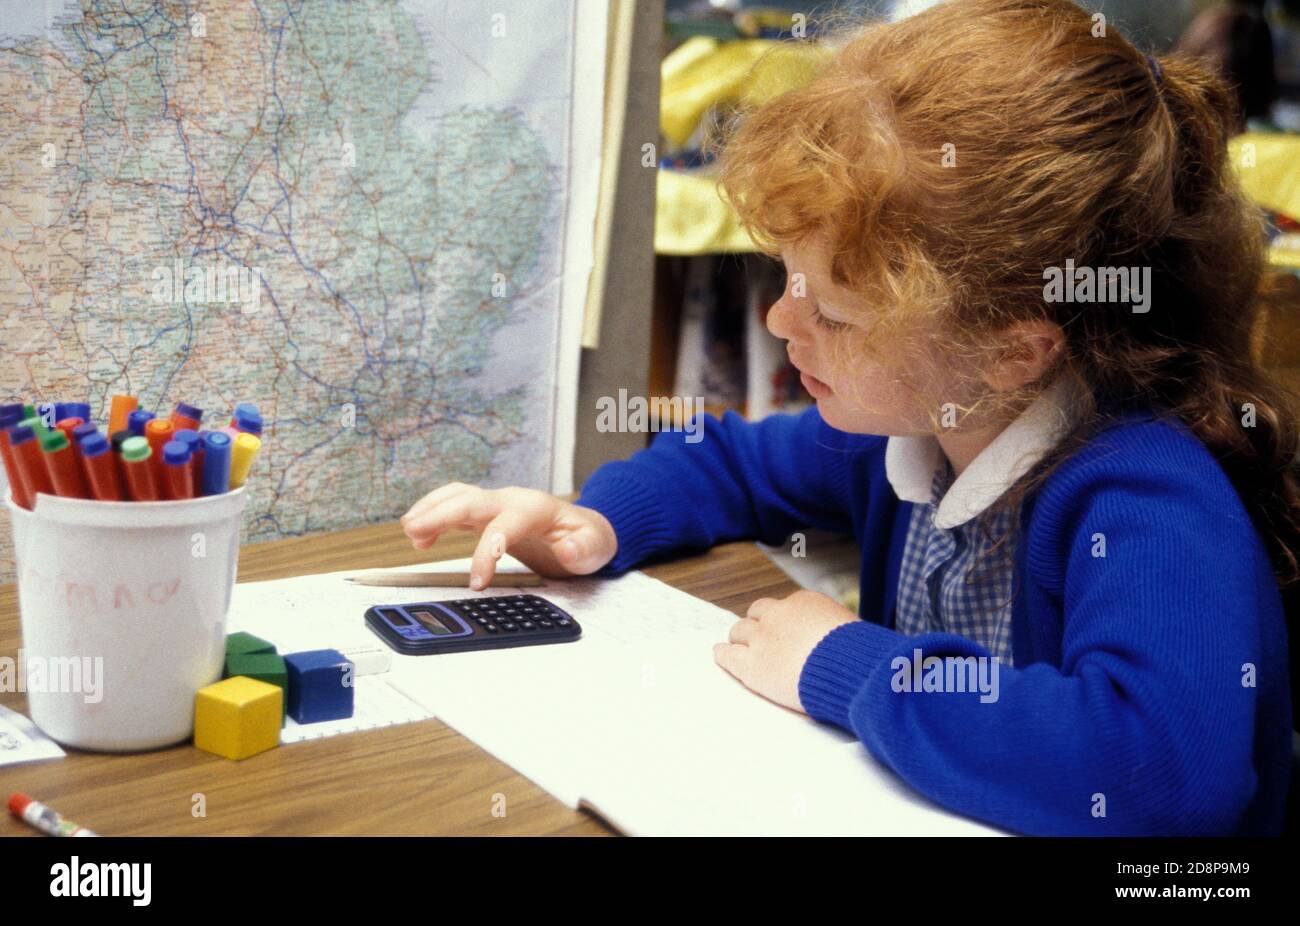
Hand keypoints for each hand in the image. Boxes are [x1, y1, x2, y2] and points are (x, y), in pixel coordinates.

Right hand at [401, 483, 617, 588]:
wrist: (583, 529)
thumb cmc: (586, 539)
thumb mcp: (594, 548)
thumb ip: (584, 549)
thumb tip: (569, 550)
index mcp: (535, 508)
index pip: (504, 526)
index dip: (487, 552)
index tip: (477, 582)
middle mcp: (511, 500)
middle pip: (471, 501)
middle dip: (441, 514)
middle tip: (415, 532)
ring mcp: (497, 504)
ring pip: (458, 496)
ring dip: (431, 508)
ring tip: (409, 530)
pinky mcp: (486, 513)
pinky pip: (455, 505)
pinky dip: (434, 513)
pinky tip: (418, 534)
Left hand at [713, 590, 857, 712]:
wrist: (849, 669)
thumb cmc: (858, 655)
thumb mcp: (851, 631)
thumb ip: (834, 631)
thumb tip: (841, 643)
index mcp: (804, 603)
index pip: (784, 607)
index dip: (782, 620)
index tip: (784, 630)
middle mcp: (779, 615)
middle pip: (757, 613)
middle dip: (757, 624)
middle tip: (757, 636)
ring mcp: (762, 639)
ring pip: (739, 630)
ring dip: (739, 638)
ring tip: (736, 646)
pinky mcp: (752, 664)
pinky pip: (727, 654)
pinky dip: (723, 654)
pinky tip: (720, 654)